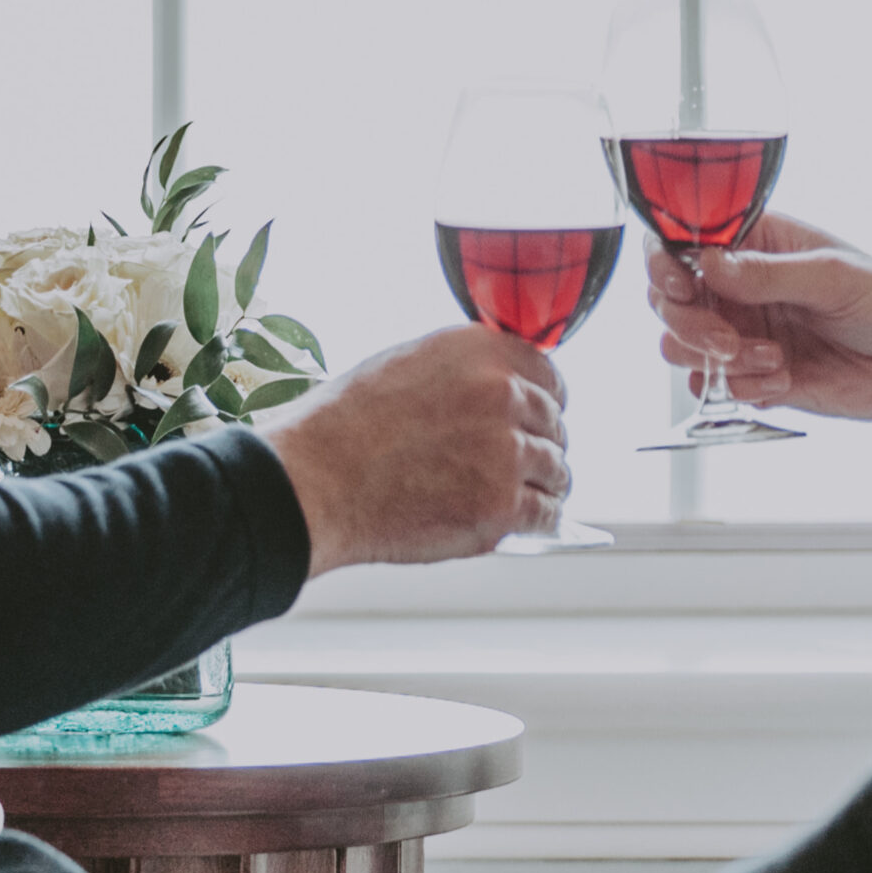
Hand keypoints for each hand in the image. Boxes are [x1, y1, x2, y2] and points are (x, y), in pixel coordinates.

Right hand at [258, 323, 567, 572]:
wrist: (314, 481)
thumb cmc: (342, 427)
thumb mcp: (404, 364)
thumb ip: (461, 370)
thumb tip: (497, 386)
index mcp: (478, 350)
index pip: (546, 372)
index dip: (543, 400)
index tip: (535, 418)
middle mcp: (502, 393)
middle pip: (554, 422)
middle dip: (540, 443)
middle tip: (519, 464)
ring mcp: (507, 450)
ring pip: (557, 469)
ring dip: (543, 483)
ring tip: (519, 495)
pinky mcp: (502, 505)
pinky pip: (547, 513)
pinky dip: (540, 521)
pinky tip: (522, 522)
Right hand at [646, 216, 871, 523]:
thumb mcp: (836, 276)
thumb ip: (769, 275)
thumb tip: (707, 263)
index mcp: (760, 242)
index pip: (687, 239)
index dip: (666, 259)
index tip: (677, 282)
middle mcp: (745, 285)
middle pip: (670, 296)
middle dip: (688, 321)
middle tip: (727, 339)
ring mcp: (747, 331)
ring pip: (682, 343)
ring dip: (712, 356)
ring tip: (768, 360)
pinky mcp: (758, 377)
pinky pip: (717, 386)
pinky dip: (741, 387)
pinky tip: (785, 380)